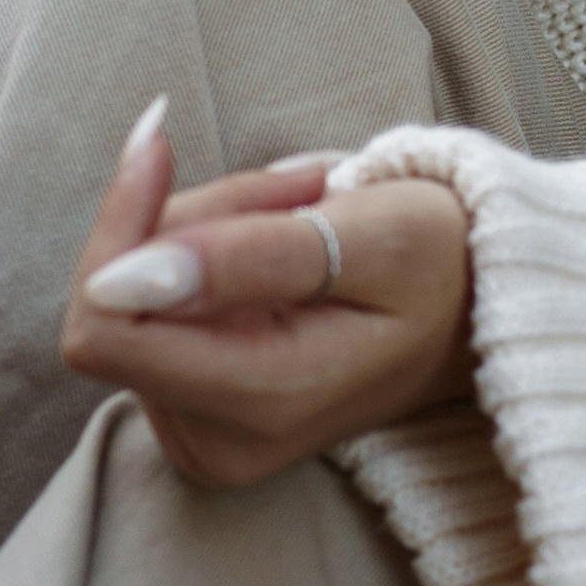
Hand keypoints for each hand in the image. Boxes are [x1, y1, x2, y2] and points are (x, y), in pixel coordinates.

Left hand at [58, 102, 474, 490]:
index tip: (159, 143)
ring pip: (134, 297)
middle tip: (291, 191)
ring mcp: (199, 435)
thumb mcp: (373, 235)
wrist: (479, 313)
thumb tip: (117, 279)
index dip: (120, 226)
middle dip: (185, 220)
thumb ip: (248, 257)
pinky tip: (280, 248)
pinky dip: (204, 258)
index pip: (106, 327)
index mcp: (259, 405)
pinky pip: (152, 310)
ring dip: (204, 231)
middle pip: (118, 303)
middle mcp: (213, 442)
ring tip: (303, 215)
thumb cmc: (440, 263)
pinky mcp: (192, 414)